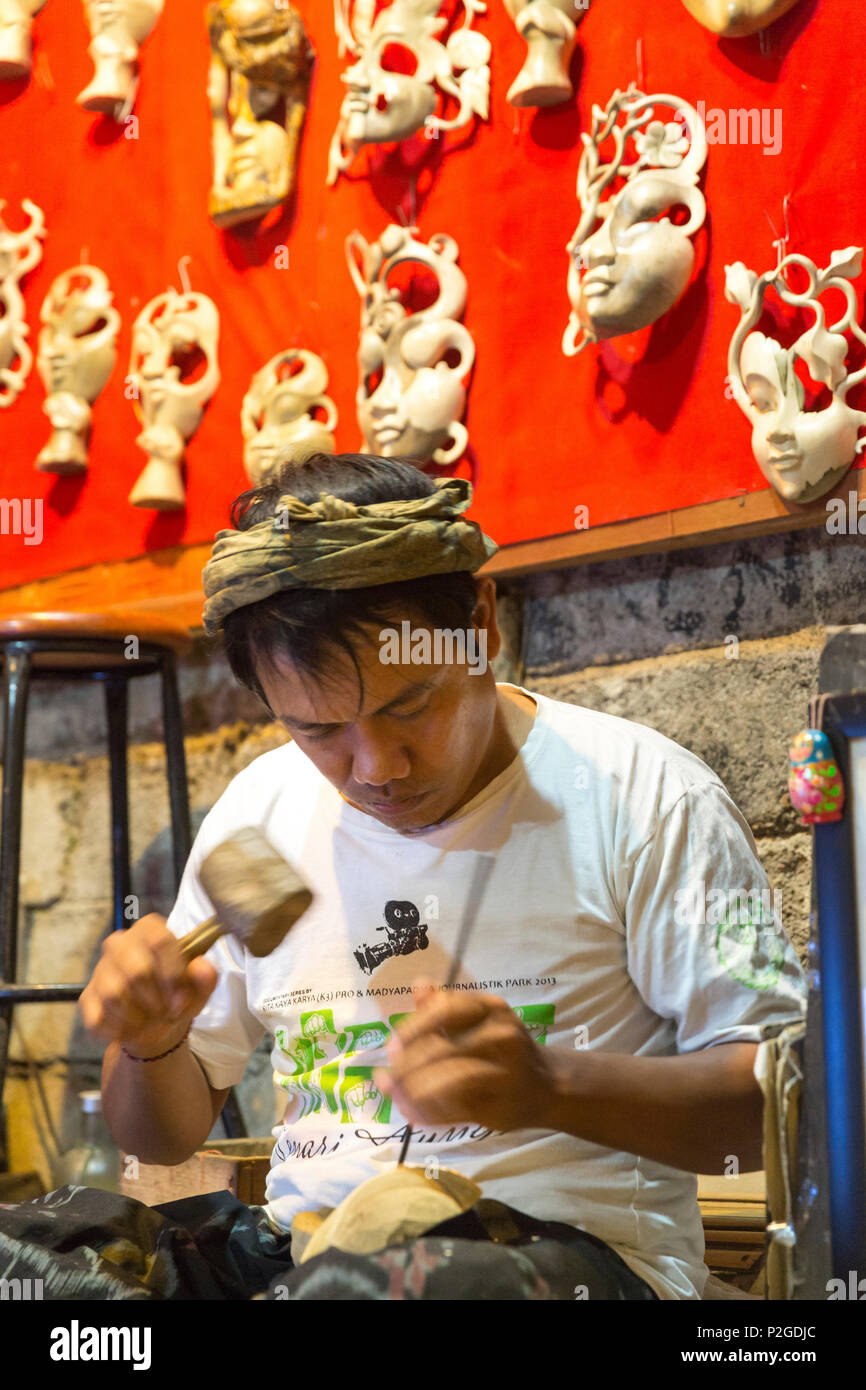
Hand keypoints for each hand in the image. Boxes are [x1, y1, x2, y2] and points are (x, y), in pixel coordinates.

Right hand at [79, 913, 217, 1053]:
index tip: (181, 998)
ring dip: (139, 1017)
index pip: (159, 940)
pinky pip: (98, 1017)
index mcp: (150, 931)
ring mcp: (100, 970)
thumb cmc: (178, 995)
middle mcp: (120, 944)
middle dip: (157, 1000)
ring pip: (114, 994)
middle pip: (136, 970)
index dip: (172, 973)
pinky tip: (132, 1029)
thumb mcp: (199, 988)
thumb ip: (206, 976)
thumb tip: (202, 966)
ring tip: (152, 1022)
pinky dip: (120, 1030)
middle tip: (168, 1012)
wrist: (156, 1023)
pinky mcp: (87, 998)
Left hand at [374, 981, 555, 1131]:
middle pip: (443, 1049)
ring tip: (396, 1099)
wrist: (548, 1084)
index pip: (444, 1011)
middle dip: (407, 1068)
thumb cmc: (503, 1048)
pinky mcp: (503, 1104)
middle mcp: (501, 1034)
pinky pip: (460, 1108)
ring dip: (416, 1093)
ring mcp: (505, 1071)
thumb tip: (417, 985)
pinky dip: (432, 1113)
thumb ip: (444, 1005)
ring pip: (451, 1080)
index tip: (391, 1047)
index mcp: (490, 1008)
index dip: (412, 1030)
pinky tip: (416, 1115)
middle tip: (386, 1080)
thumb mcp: (478, 1019)